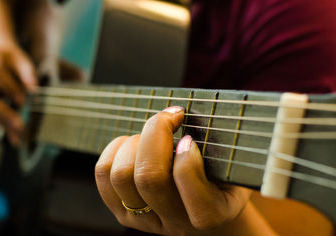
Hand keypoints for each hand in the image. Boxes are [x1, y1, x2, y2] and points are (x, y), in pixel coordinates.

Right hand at [0, 44, 36, 145]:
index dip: (7, 87)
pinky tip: (12, 135)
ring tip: (18, 135)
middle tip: (20, 126)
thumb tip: (34, 89)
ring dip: (0, 122)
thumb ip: (27, 71)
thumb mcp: (20, 57)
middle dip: (2, 112)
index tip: (23, 101)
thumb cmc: (8, 57)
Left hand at [95, 106, 251, 234]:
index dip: (185, 156)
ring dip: (134, 143)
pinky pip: (104, 175)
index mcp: (212, 213)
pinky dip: (115, 149)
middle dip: (154, 133)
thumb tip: (182, 113)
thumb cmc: (220, 178)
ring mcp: (145, 220)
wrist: (207, 209)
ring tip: (151, 136)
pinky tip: (134, 144)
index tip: (189, 138)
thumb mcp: (231, 164)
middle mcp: (175, 222)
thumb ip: (219, 146)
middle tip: (169, 118)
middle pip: (148, 178)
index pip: (188, 188)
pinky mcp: (122, 212)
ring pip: (121, 176)